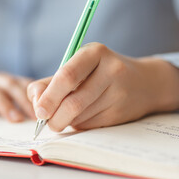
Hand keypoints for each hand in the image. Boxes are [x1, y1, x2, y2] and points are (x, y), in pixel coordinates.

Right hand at [0, 56, 34, 122]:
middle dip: (26, 101)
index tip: (53, 108)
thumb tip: (39, 115)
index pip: (24, 84)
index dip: (39, 95)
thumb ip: (13, 98)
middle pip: (11, 86)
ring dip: (4, 104)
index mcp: (3, 80)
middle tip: (40, 117)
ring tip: (15, 119)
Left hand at [27, 42, 178, 131]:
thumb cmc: (101, 72)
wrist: (144, 83)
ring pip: (80, 116)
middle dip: (54, 117)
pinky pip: (90, 125)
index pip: (67, 75)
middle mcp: (110, 70)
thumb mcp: (79, 66)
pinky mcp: (121, 113)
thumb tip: (34, 100)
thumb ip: (52, 81)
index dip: (49, 96)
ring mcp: (118, 93)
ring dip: (65, 121)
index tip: (38, 111)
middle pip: (73, 102)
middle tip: (45, 122)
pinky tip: (82, 116)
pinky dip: (79, 125)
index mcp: (95, 52)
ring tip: (64, 114)